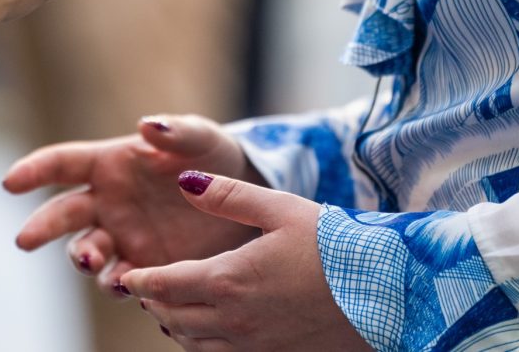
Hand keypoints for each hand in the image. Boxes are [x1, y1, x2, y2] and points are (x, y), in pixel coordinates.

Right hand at [5, 115, 262, 294]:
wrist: (244, 200)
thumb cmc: (215, 156)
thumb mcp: (202, 138)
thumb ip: (176, 131)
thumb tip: (147, 124)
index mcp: (110, 164)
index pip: (63, 164)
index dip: (34, 170)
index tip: (11, 181)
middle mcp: (107, 202)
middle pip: (63, 215)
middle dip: (42, 227)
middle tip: (26, 238)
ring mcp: (123, 236)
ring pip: (87, 251)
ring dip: (83, 258)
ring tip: (94, 262)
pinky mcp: (145, 265)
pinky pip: (123, 280)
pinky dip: (122, 284)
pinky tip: (131, 284)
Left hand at [123, 173, 368, 350]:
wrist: (388, 293)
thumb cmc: (336, 244)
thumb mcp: (280, 207)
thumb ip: (227, 195)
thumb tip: (184, 182)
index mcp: (230, 280)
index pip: (166, 286)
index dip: (143, 281)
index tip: (130, 275)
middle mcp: (235, 321)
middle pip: (174, 319)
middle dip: (155, 303)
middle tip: (147, 289)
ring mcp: (255, 346)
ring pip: (195, 346)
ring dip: (177, 327)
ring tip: (172, 309)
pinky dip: (205, 345)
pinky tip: (211, 330)